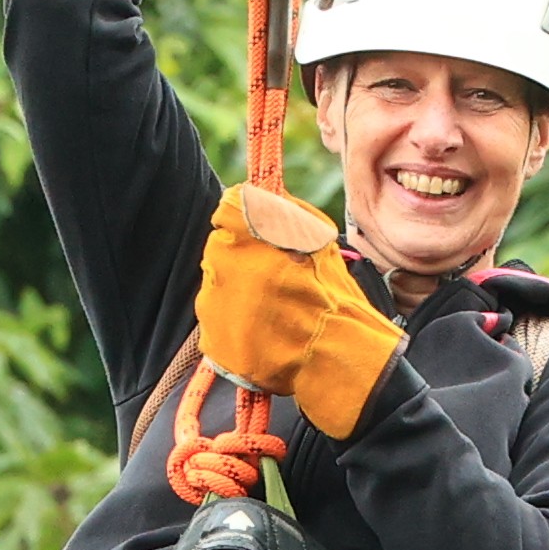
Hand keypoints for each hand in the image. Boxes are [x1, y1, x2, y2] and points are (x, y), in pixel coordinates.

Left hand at [195, 183, 402, 440]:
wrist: (335, 355)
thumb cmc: (333, 296)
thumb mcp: (317, 238)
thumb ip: (283, 212)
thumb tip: (256, 193)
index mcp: (249, 235)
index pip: (226, 211)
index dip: (241, 222)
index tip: (253, 235)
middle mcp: (224, 266)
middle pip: (220, 253)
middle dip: (240, 262)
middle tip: (272, 283)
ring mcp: (214, 306)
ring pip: (217, 290)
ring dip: (236, 295)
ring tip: (272, 312)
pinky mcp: (213, 341)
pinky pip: (217, 326)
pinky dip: (234, 328)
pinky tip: (263, 334)